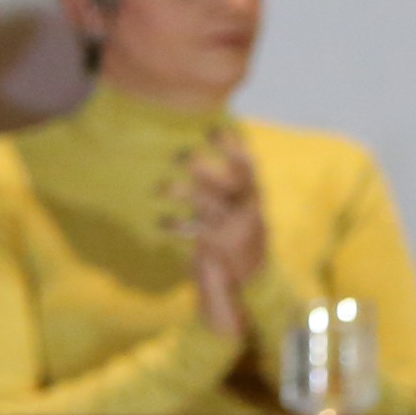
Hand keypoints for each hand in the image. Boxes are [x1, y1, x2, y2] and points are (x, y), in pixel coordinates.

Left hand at [170, 132, 264, 338]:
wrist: (249, 285)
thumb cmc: (238, 243)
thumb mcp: (240, 215)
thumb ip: (230, 191)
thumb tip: (215, 159)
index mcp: (254, 201)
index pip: (248, 169)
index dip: (233, 148)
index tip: (216, 129)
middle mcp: (247, 212)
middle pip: (227, 184)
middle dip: (205, 169)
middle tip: (181, 154)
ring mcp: (233, 229)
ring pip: (209, 205)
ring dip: (185, 194)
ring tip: (161, 187)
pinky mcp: (218, 247)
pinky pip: (196, 231)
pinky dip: (178, 226)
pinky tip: (162, 222)